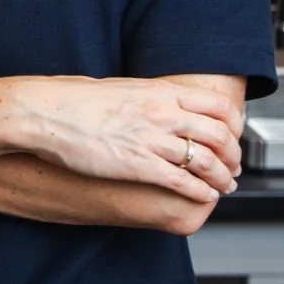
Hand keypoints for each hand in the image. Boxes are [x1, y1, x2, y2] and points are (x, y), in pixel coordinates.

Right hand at [9, 76, 244, 202]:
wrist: (48, 112)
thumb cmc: (79, 100)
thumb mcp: (127, 88)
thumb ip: (153, 97)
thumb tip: (167, 102)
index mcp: (163, 92)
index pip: (218, 106)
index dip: (234, 124)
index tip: (235, 136)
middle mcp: (164, 113)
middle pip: (219, 134)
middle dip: (233, 154)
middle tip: (235, 167)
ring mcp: (152, 139)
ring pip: (205, 160)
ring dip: (222, 176)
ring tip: (226, 185)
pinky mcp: (137, 165)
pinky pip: (181, 181)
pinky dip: (199, 190)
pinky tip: (204, 195)